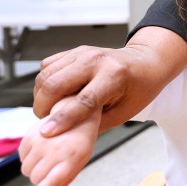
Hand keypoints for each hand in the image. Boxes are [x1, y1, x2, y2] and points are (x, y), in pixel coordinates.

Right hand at [21, 97, 101, 185]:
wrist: (77, 115)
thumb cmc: (81, 140)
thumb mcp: (81, 161)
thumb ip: (66, 178)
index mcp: (71, 158)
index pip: (50, 181)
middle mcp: (54, 150)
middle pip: (35, 178)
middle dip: (39, 180)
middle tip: (48, 172)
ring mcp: (40, 142)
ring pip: (26, 170)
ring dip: (33, 170)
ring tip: (46, 159)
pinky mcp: (30, 135)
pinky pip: (21, 157)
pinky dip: (28, 158)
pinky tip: (40, 150)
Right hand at [33, 27, 186, 137]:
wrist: (146, 62)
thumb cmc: (139, 90)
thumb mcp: (125, 112)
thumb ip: (96, 123)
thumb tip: (66, 135)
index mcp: (114, 76)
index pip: (83, 100)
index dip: (63, 119)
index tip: (46, 133)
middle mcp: (96, 60)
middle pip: (55, 85)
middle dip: (42, 107)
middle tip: (45, 121)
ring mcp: (83, 52)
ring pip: (46, 75)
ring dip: (40, 96)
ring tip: (49, 109)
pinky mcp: (74, 50)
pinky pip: (47, 66)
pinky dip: (44, 82)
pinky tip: (54, 93)